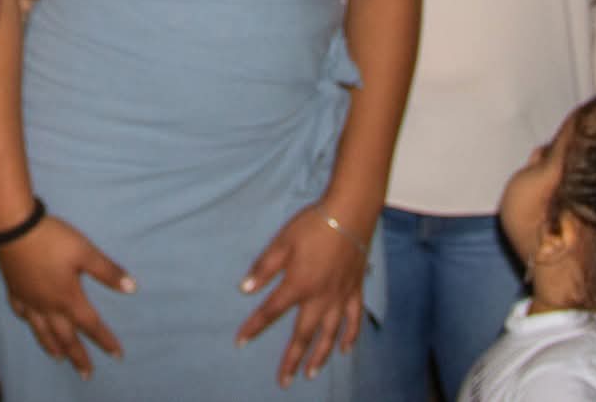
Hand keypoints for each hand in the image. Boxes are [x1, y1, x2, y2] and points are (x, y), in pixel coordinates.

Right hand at [0, 214, 134, 379]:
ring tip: (60, 359)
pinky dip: (29, 323)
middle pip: (65, 337)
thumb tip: (132, 288)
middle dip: (78, 356)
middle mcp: (48, 305)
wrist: (15, 228)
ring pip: (42, 331)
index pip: (91, 325)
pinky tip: (30, 324)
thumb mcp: (85, 251)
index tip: (118, 354)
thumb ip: (107, 271)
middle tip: (87, 373)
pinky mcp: (15, 290)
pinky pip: (22, 313)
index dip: (105, 340)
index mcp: (68, 298)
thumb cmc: (53, 239)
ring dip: (53, 347)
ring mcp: (29, 300)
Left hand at [234, 204, 368, 386]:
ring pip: (329, 335)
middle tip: (284, 382)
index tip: (240, 342)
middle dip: (291, 359)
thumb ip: (264, 268)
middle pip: (303, 335)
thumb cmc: (312, 225)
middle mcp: (319, 298)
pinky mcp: (355, 290)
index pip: (270, 312)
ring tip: (311, 374)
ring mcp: (340, 297)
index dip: (254, 328)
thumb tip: (244, 289)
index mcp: (298, 286)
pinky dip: (350, 336)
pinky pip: (353, 320)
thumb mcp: (281, 243)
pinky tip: (345, 349)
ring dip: (320, 356)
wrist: (349, 214)